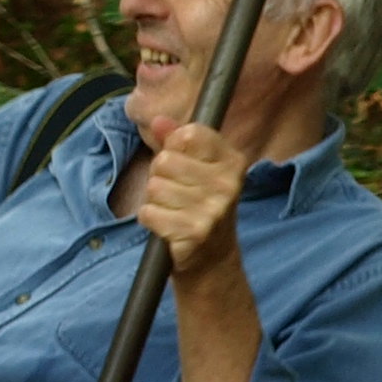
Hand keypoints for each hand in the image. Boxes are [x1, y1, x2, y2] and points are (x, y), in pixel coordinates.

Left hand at [133, 121, 248, 282]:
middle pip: (165, 159)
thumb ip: (175, 141)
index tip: (183, 164)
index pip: (189, 133)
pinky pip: (149, 211)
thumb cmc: (200, 207)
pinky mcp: (195, 231)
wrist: (212, 260)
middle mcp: (228, 184)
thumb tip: (158, 121)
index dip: (173, 147)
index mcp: (232, 162)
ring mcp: (214, 209)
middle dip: (160, 176)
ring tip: (173, 211)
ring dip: (155, 200)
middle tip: (175, 194)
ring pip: (155, 186)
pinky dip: (151, 219)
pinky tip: (168, 226)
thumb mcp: (195, 170)